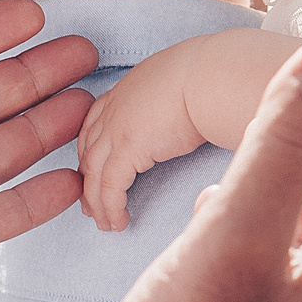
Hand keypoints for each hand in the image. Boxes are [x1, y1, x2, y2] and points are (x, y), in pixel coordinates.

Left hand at [77, 41, 212, 232]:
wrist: (213, 77)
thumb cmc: (212, 78)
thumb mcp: (182, 84)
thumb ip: (173, 102)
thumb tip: (190, 117)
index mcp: (127, 91)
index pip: (95, 124)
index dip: (91, 151)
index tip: (92, 170)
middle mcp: (114, 109)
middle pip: (89, 151)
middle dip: (87, 180)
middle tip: (90, 204)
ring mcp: (116, 129)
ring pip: (94, 174)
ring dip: (97, 202)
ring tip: (106, 224)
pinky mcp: (127, 149)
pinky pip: (110, 186)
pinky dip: (111, 207)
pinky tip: (119, 222)